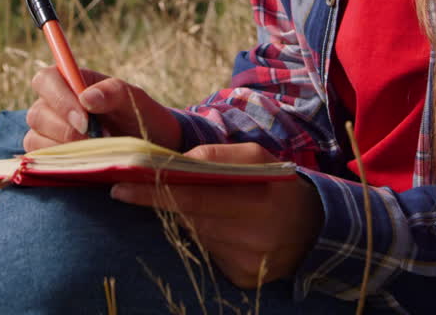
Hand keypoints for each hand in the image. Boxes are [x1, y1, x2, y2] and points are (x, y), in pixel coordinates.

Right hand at [23, 66, 181, 151]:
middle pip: (37, 113)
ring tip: (95, 152)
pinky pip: (40, 160)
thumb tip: (86, 97)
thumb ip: (113, 91)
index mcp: (70, 82)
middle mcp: (53, 106)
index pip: (45, 80)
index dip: (59, 99)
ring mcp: (48, 132)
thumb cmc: (139, 116)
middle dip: (65, 130)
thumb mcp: (134, 100)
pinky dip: (60, 163)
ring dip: (64, 149)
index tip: (84, 120)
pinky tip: (84, 163)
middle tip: (95, 140)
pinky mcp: (48, 156)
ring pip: (35, 139)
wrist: (148, 146)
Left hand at [109, 142, 322, 288]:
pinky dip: (204, 239)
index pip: (195, 196)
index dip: (155, 192)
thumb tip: (177, 162)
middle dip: (156, 203)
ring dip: (184, 219)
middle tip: (124, 190)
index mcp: (260, 201)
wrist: (314, 229)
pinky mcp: (243, 280)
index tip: (121, 186)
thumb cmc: (277, 186)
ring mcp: (248, 264)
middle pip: (189, 219)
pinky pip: (208, 255)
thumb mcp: (259, 157)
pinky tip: (218, 230)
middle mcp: (254, 238)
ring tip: (189, 204)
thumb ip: (219, 155)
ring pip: (196, 236)